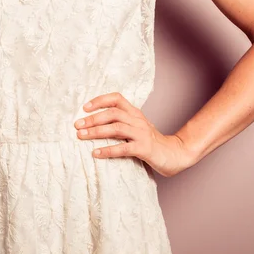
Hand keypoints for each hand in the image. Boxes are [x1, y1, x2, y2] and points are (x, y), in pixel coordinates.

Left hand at [74, 92, 196, 176]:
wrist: (176, 154)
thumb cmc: (151, 142)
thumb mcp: (136, 128)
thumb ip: (121, 123)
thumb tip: (93, 124)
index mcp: (135, 113)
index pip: (116, 99)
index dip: (100, 100)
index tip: (84, 108)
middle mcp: (138, 120)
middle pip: (113, 113)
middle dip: (92, 118)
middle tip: (77, 125)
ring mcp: (142, 134)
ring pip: (116, 128)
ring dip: (96, 131)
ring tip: (81, 136)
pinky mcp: (144, 149)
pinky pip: (123, 148)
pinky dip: (108, 150)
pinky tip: (96, 153)